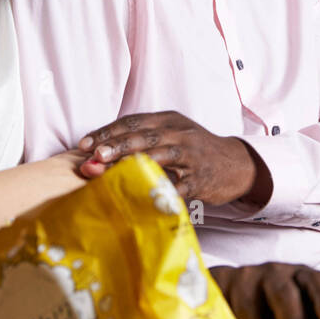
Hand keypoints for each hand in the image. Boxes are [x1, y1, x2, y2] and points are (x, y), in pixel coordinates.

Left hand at [76, 111, 265, 204]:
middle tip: (94, 154)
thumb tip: (98, 153)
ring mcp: (191, 155)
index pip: (133, 122)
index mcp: (168, 120)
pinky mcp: (200, 178)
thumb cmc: (194, 150)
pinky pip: (178, 186)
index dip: (107, 131)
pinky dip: (160, 191)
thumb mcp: (171, 135)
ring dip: (134, 163)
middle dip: (116, 144)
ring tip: (112, 171)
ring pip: (160, 155)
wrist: (235, 164)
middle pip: (144, 136)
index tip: (84, 143)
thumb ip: (141, 140)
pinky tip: (141, 198)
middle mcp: (180, 133)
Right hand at [209, 263, 319, 318]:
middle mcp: (273, 274)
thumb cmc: (273, 307)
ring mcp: (244, 278)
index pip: (316, 282)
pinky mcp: (218, 285)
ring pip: (249, 307)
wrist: (232, 284)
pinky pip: (219, 309)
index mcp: (300, 278)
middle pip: (284, 296)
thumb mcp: (292, 311)